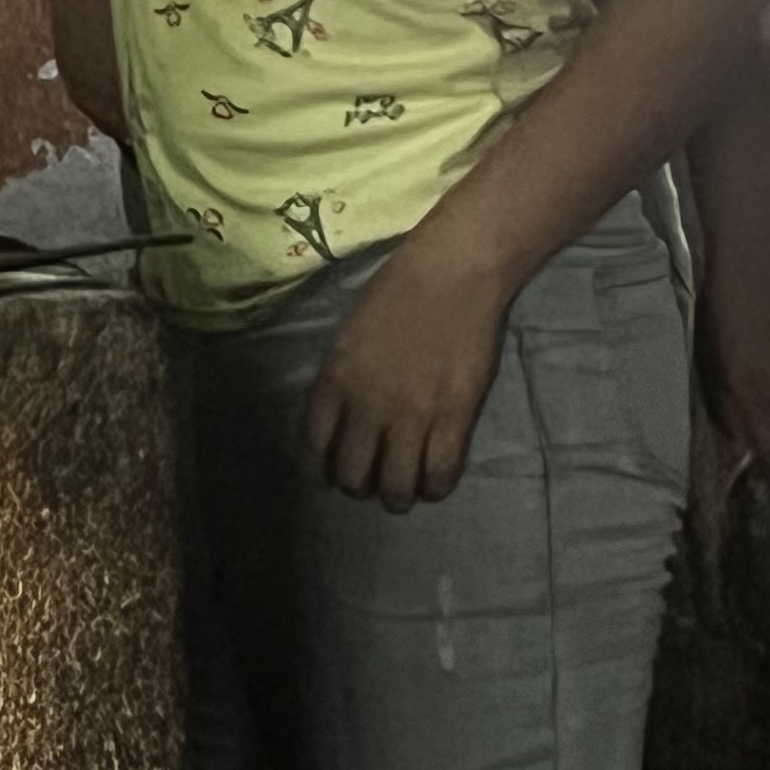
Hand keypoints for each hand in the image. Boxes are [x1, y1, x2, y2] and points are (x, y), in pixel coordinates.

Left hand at [306, 235, 509, 510]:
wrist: (451, 273)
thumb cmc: (398, 291)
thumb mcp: (350, 333)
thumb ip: (342, 377)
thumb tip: (340, 414)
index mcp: (336, 379)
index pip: (315, 445)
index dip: (321, 469)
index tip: (327, 476)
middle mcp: (368, 405)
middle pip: (353, 475)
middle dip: (359, 486)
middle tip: (371, 481)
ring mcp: (412, 415)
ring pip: (396, 486)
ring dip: (396, 496)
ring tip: (402, 491)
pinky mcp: (454, 418)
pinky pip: (440, 474)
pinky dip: (434, 488)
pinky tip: (433, 482)